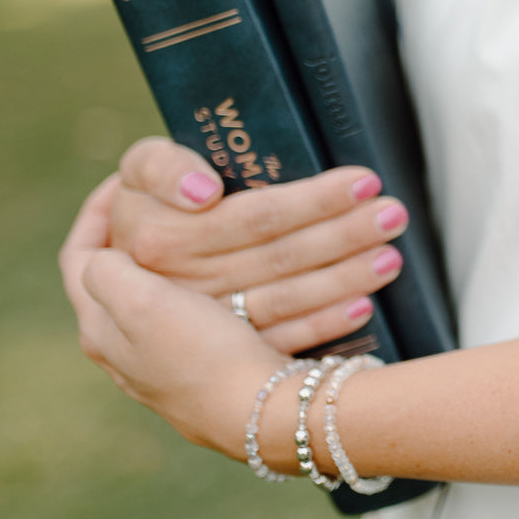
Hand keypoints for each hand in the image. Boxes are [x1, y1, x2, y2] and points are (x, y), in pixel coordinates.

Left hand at [60, 176, 284, 458]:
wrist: (260, 414)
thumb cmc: (201, 355)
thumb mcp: (139, 301)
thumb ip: (107, 269)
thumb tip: (105, 255)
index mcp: (102, 328)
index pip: (81, 256)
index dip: (96, 213)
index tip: (125, 183)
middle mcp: (129, 350)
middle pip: (124, 277)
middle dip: (145, 234)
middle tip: (171, 203)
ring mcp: (170, 364)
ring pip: (170, 296)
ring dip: (187, 260)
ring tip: (210, 229)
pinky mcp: (212, 371)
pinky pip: (210, 316)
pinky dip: (223, 287)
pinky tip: (248, 274)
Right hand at [110, 137, 412, 353]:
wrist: (125, 258)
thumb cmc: (152, 197)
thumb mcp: (145, 168)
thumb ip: (165, 168)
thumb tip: (205, 191)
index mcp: (161, 236)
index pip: (251, 217)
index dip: (309, 202)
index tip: (361, 183)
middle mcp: (179, 284)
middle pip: (276, 257)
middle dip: (341, 234)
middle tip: (393, 213)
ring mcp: (200, 324)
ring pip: (281, 299)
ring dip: (342, 278)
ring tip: (390, 256)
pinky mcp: (218, 351)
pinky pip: (277, 339)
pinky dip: (322, 323)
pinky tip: (364, 306)